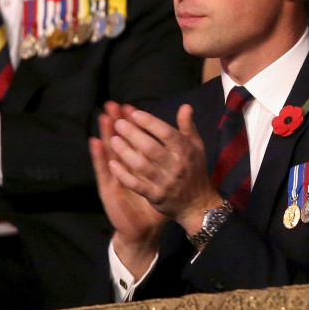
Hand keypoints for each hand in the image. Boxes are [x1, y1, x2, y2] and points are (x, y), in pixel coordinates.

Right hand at [90, 102, 164, 278]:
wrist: (145, 229)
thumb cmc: (157, 199)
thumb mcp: (167, 176)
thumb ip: (171, 158)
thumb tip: (178, 142)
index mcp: (138, 162)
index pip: (133, 138)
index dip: (131, 122)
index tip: (130, 106)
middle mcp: (123, 167)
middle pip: (118, 140)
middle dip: (117, 122)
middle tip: (112, 104)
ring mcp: (115, 176)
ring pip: (109, 150)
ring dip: (106, 133)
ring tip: (104, 116)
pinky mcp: (109, 188)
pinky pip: (104, 170)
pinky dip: (99, 156)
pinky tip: (95, 143)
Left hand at [105, 103, 222, 235]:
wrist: (196, 203)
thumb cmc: (194, 170)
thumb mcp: (196, 147)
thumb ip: (188, 127)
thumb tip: (185, 106)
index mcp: (186, 151)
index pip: (167, 134)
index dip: (150, 123)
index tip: (135, 113)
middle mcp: (176, 166)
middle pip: (151, 148)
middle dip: (133, 134)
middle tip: (117, 123)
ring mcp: (165, 182)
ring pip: (141, 165)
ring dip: (125, 152)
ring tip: (112, 139)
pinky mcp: (155, 196)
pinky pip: (136, 184)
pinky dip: (123, 174)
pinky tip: (111, 164)